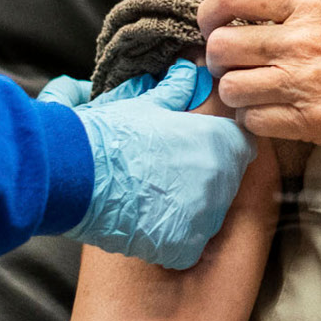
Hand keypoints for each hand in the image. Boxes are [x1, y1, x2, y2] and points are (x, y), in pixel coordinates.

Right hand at [56, 60, 255, 269]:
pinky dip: (172, 239)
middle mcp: (219, 181)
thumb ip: (175, 91)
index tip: (199, 148)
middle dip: (204, 177)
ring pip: (208, 214)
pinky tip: (149, 223)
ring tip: (154, 197)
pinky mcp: (184, 246)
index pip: (242, 145)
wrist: (78, 172)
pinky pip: (189, 245)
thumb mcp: (146, 105)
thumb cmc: (112, 134)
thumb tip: (187, 73)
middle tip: (169, 172)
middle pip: (226, 181)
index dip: (221, 145)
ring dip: (190, 208)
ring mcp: (204, 217)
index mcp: (218, 142)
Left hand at [200, 0, 320, 178]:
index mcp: (311, 5)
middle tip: (228, 61)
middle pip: (222, 46)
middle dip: (216, 55)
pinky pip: (254, 121)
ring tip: (247, 88)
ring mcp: (303, 84)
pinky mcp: (310, 122)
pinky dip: (252, 118)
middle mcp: (301, 42)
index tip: (209, 22)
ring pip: (232, 89)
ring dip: (232, 90)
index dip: (209, 10)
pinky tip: (266, 111)